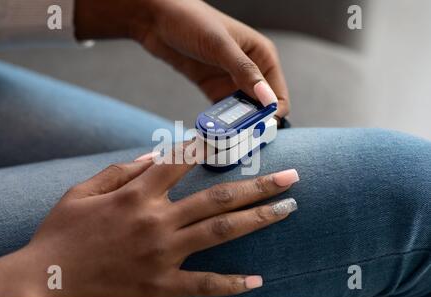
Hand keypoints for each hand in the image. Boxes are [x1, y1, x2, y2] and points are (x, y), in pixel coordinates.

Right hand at [0, 146, 298, 296]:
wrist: (44, 285)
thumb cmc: (61, 235)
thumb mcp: (81, 192)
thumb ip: (120, 170)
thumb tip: (152, 155)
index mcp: (137, 194)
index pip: (181, 160)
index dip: (207, 144)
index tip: (232, 136)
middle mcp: (157, 221)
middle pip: (219, 197)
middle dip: (259, 185)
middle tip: (291, 177)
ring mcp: (163, 255)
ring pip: (221, 232)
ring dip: (259, 219)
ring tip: (287, 209)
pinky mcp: (161, 286)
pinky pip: (204, 285)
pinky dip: (231, 283)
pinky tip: (256, 280)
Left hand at [75, 0, 289, 119]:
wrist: (156, 18)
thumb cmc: (191, 21)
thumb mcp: (220, 46)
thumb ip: (244, 72)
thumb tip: (268, 100)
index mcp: (262, 56)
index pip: (278, 96)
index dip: (271, 116)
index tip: (257, 132)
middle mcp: (251, 70)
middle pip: (260, 107)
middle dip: (253, 125)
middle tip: (239, 141)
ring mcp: (231, 81)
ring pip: (242, 112)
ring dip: (236, 126)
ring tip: (224, 138)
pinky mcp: (214, 88)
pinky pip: (223, 111)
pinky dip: (221, 122)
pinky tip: (213, 130)